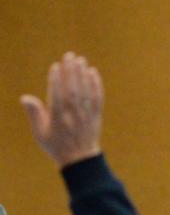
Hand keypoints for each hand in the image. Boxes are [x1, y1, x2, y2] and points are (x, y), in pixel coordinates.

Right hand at [21, 52, 103, 166]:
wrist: (80, 159)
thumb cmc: (57, 145)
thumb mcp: (41, 133)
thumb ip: (35, 115)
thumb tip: (26, 97)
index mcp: (58, 119)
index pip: (57, 96)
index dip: (56, 81)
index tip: (55, 66)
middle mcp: (73, 116)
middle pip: (73, 91)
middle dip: (71, 72)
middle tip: (69, 56)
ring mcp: (86, 115)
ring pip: (86, 92)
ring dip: (83, 75)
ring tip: (80, 60)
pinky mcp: (96, 116)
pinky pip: (98, 99)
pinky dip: (97, 85)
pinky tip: (93, 73)